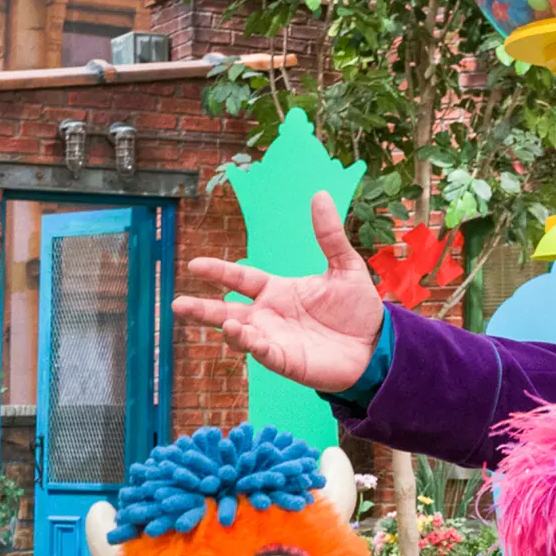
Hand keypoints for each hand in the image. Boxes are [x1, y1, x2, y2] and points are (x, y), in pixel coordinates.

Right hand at [170, 192, 383, 392]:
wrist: (378, 345)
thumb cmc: (358, 309)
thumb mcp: (345, 267)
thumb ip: (329, 235)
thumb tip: (320, 195)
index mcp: (278, 291)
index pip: (241, 278)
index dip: (219, 271)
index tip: (195, 265)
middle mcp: (270, 315)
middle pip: (227, 310)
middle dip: (201, 309)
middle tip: (177, 304)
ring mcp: (275, 339)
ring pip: (240, 335)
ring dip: (230, 330)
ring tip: (225, 322)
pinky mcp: (287, 361)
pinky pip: (264, 354)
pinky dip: (253, 347)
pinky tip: (244, 337)